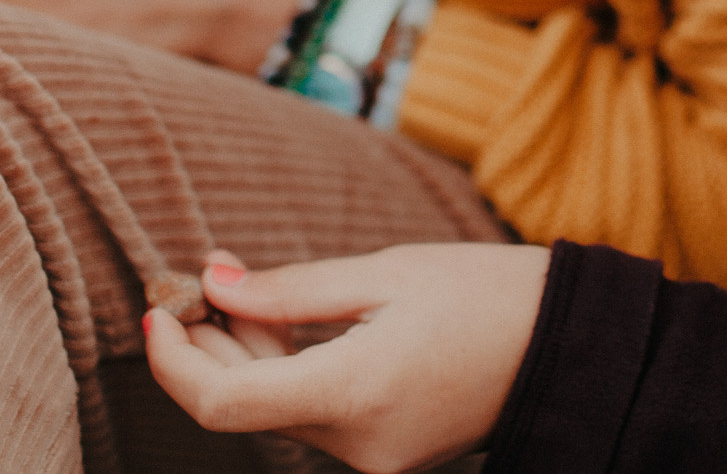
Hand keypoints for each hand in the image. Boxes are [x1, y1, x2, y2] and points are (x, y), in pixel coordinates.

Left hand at [145, 244, 549, 472]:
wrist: (568, 346)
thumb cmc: (486, 295)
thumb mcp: (386, 273)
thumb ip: (291, 290)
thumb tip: (212, 286)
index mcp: (351, 394)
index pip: (219, 404)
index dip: (171, 361)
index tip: (159, 307)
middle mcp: (354, 445)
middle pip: (242, 406)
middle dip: (207, 342)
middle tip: (206, 271)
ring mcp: (371, 457)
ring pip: (275, 408)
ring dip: (247, 351)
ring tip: (246, 281)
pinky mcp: (384, 453)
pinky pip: (312, 413)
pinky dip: (287, 368)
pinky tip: (286, 320)